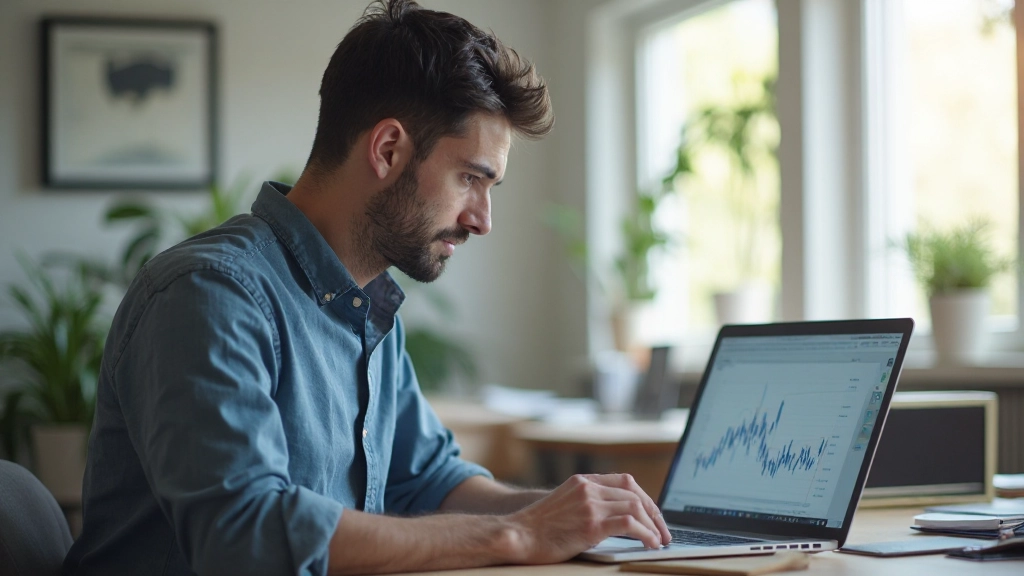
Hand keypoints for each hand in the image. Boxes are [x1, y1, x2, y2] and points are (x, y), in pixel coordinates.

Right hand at [504, 473, 670, 563]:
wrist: (518, 535)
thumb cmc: (538, 527)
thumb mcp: (564, 504)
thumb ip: (586, 502)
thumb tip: (614, 517)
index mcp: (582, 481)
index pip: (625, 481)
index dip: (645, 498)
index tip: (654, 515)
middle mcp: (588, 488)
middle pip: (635, 494)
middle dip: (654, 514)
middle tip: (663, 532)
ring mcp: (590, 505)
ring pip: (635, 507)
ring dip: (653, 526)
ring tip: (659, 541)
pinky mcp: (591, 524)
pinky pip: (629, 524)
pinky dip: (645, 533)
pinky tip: (650, 543)